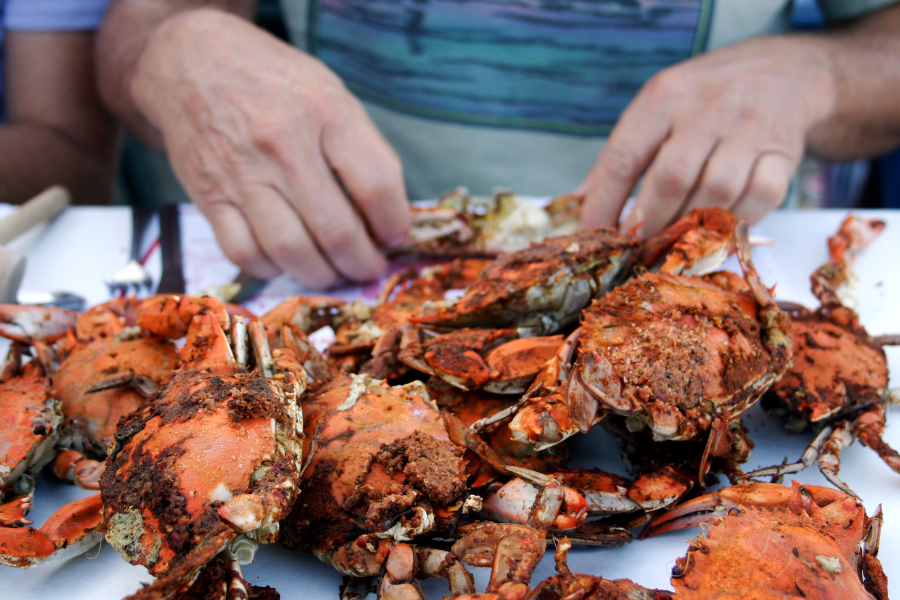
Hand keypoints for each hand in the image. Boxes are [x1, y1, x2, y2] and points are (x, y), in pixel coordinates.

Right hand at [131, 9, 409, 287]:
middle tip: (369, 268)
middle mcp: (283, 145)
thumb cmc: (273, 80)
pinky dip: (273, 269)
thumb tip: (387, 214)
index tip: (396, 237)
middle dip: (362, 263)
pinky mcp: (208, 195)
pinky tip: (288, 261)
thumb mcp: (331, 93)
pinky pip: (245, 253)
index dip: (394, 223)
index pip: (377, 185)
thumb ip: (362, 149)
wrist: (191, 60)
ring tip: (335, 273)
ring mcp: (242, 173)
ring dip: (322, 276)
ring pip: (291, 251)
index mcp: (325, 113)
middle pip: (336, 230)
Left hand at [577, 35, 834, 235]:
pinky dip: (734, 224)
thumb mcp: (657, 109)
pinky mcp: (783, 153)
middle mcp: (706, 108)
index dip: (603, 205)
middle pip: (670, 179)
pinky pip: (759, 199)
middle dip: (649, 224)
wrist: (781, 73)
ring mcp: (749, 129)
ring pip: (715, 193)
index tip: (594, 237)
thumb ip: (620, 157)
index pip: (623, 157)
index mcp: (663, 97)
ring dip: (690, 229)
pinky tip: (717, 232)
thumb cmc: (704, 100)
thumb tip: (578, 205)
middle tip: (637, 249)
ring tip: (673, 248)